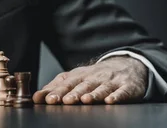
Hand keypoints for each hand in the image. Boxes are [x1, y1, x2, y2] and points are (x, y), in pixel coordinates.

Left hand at [33, 56, 147, 104]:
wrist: (127, 65)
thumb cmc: (96, 75)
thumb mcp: (77, 77)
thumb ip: (58, 86)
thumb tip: (38, 95)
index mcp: (80, 75)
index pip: (66, 83)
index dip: (56, 91)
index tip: (45, 99)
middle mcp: (95, 77)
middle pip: (83, 85)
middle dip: (72, 93)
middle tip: (63, 100)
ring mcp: (112, 81)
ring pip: (101, 88)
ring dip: (92, 94)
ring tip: (84, 100)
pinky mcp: (128, 87)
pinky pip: (122, 92)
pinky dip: (117, 96)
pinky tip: (110, 101)